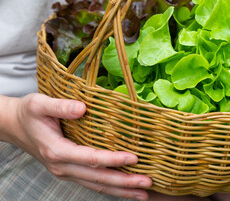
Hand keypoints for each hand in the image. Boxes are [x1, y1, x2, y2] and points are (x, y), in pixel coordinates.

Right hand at [2, 93, 151, 200]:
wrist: (15, 126)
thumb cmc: (29, 113)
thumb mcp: (39, 104)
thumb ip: (60, 107)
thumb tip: (82, 108)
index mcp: (56, 151)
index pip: (90, 158)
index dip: (112, 160)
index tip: (134, 158)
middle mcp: (62, 166)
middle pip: (97, 178)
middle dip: (124, 183)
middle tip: (147, 184)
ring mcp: (66, 172)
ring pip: (97, 185)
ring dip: (121, 191)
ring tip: (143, 194)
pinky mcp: (70, 171)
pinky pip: (92, 183)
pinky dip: (110, 188)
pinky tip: (125, 190)